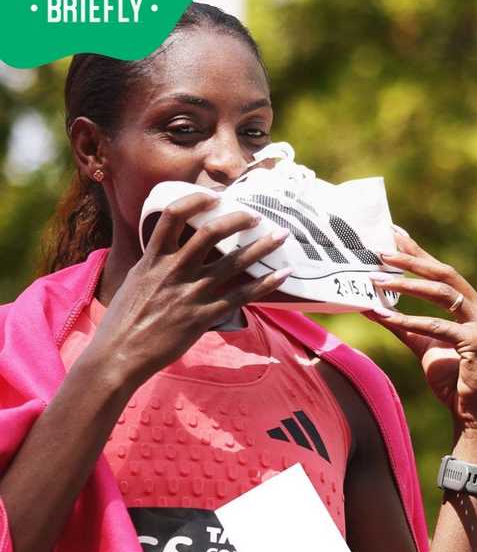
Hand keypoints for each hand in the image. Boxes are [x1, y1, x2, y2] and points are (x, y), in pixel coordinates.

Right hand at [79, 192, 291, 389]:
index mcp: (153, 259)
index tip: (215, 196)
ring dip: (262, 246)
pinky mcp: (204, 315)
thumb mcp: (134, 281)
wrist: (118, 355)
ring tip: (281, 236)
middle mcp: (173, 271)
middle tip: (257, 216)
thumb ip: (155, 262)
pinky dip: (266, 283)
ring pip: (235, 262)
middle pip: (212, 233)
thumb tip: (169, 248)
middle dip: (239, 219)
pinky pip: (243, 295)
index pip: (173, 216)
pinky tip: (284, 274)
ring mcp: (191, 293)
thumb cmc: (124, 320)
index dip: (196, 200)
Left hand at [365, 231, 476, 441]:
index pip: (442, 272)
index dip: (418, 252)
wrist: (474, 416)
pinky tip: (386, 316)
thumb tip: (372, 307)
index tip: (393, 234)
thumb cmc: (452, 381)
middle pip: (444, 273)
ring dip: (407, 285)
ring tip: (376, 279)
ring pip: (443, 293)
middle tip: (381, 250)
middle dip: (412, 259)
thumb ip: (402, 326)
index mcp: (472, 307)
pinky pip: (438, 327)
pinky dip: (410, 321)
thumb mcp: (423, 346)